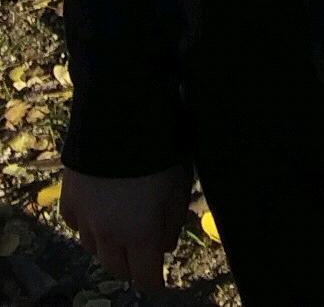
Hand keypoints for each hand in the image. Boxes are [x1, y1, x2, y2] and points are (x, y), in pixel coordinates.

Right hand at [60, 162, 191, 293]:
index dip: (155, 281)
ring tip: (121, 226)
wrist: (119, 119)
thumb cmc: (158, 151)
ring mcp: (85, 218)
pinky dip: (87, 223)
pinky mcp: (68, 200)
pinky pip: (76, 224)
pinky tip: (99, 209)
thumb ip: (172, 222)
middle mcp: (108, 234)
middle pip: (118, 268)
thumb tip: (164, 246)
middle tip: (142, 251)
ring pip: (94, 249)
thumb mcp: (178, 186)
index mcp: (140, 234)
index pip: (146, 278)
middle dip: (132, 264)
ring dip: (109, 244)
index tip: (159, 278)